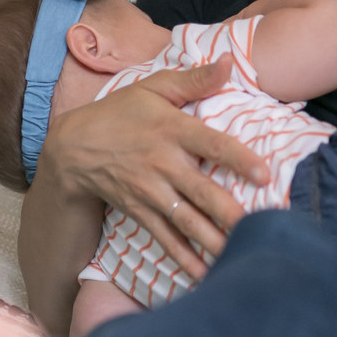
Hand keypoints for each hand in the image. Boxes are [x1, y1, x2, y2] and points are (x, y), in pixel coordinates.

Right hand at [41, 57, 268, 275]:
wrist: (72, 149)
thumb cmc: (121, 113)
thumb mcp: (153, 88)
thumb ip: (194, 79)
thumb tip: (228, 61)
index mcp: (172, 129)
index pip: (211, 144)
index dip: (238, 159)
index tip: (264, 174)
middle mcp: (163, 163)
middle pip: (202, 190)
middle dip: (230, 212)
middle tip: (260, 229)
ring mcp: (150, 191)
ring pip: (187, 220)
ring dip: (213, 241)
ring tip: (240, 257)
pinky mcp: (140, 212)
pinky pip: (166, 238)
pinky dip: (185, 258)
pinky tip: (205, 275)